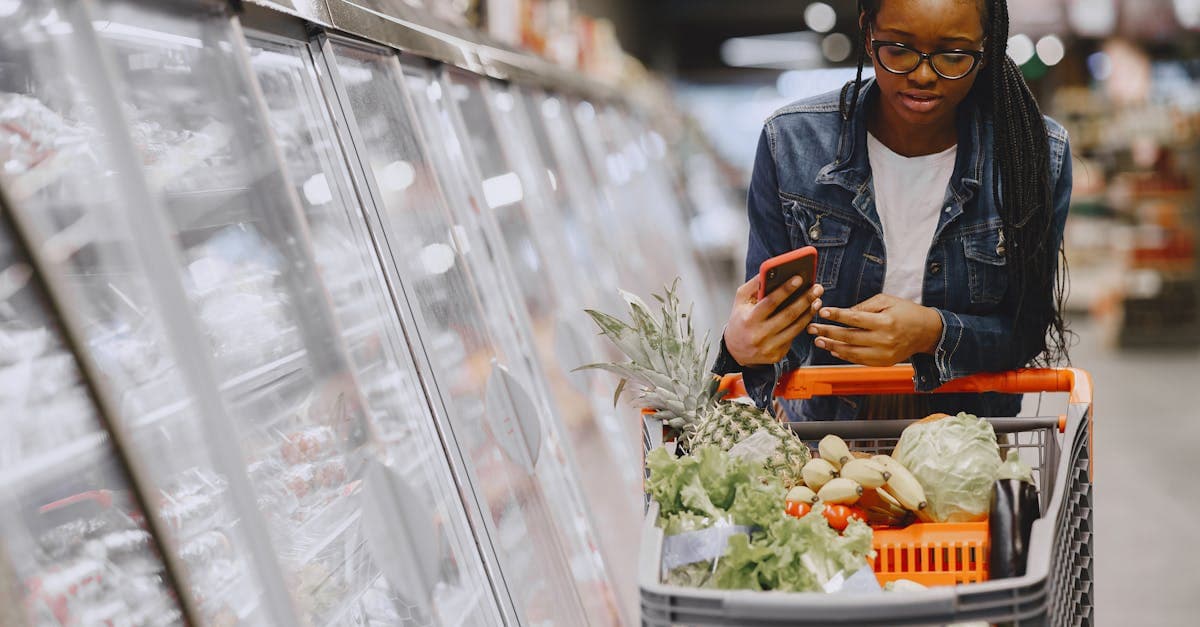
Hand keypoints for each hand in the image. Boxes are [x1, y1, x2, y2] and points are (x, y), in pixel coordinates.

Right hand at [724, 275, 823, 366]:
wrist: (735, 350)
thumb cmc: (740, 320)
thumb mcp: (740, 301)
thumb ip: (754, 285)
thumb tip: (771, 271)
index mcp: (749, 319)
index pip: (770, 302)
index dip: (786, 289)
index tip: (799, 278)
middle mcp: (759, 335)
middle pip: (788, 315)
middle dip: (805, 299)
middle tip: (817, 288)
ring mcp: (769, 347)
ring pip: (795, 327)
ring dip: (809, 312)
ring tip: (817, 300)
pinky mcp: (777, 355)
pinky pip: (794, 337)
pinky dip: (803, 324)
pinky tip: (809, 313)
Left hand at [807, 294, 943, 366]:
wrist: (927, 332)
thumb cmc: (906, 312)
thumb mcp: (887, 301)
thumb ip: (864, 306)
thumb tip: (843, 313)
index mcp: (885, 322)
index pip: (855, 318)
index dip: (837, 315)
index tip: (822, 312)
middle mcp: (884, 340)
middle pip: (849, 337)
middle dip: (828, 332)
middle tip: (812, 328)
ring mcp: (883, 354)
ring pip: (851, 352)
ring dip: (832, 347)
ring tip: (818, 341)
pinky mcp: (883, 363)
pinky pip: (858, 361)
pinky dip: (844, 356)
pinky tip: (833, 349)